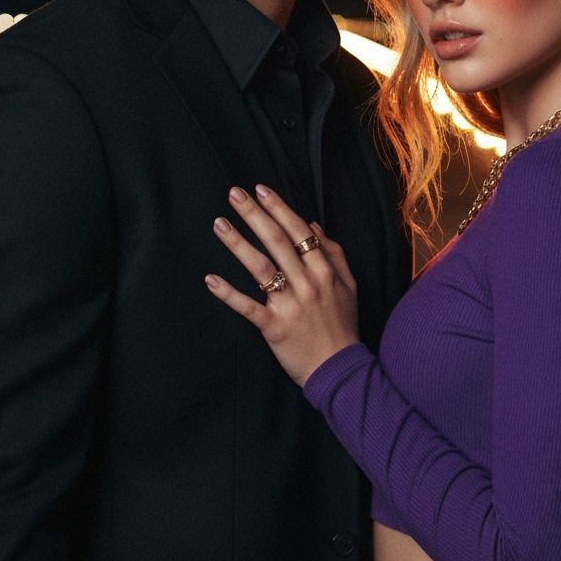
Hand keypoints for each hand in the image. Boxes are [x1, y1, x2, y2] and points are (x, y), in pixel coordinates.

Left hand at [205, 185, 359, 385]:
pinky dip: (229, 294)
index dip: (278, 208)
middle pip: (276, 241)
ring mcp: (289, 305)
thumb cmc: (343, 325)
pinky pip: (248, 307)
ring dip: (238, 244)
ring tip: (219, 224)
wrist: (341, 371)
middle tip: (234, 194)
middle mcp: (306, 283)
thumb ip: (334, 253)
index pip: (298, 231)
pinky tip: (211, 279)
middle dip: (254, 214)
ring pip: (260, 268)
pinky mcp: (274, 328)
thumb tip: (312, 225)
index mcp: (324, 270)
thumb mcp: (349, 285)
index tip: (261, 189)